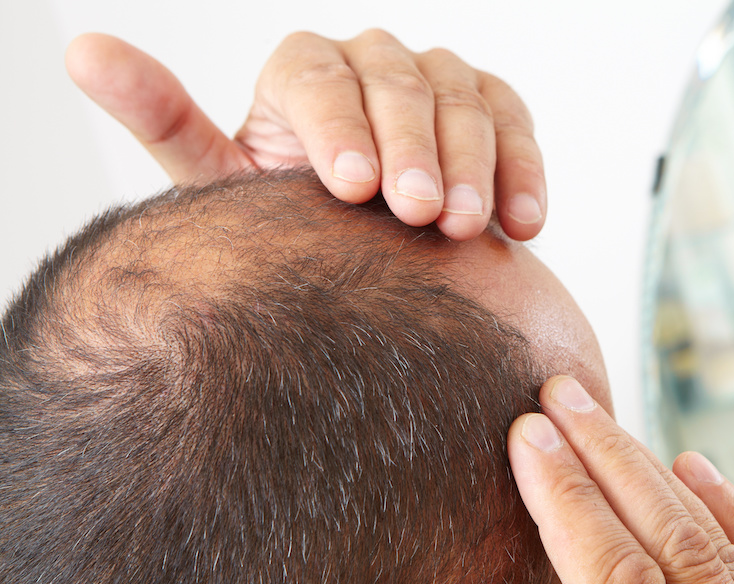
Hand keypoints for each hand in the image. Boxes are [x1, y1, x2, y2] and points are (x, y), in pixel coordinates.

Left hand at [65, 30, 545, 240]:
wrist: (373, 256)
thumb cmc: (294, 222)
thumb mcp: (224, 181)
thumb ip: (166, 118)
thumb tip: (82, 48)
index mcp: (301, 74)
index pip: (315, 77)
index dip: (337, 127)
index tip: (352, 190)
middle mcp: (371, 64)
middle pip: (397, 81)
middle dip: (413, 149)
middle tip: (418, 215)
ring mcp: (438, 81)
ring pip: (464, 98)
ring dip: (470, 164)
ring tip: (464, 227)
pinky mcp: (495, 108)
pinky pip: (516, 124)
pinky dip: (524, 170)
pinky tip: (524, 223)